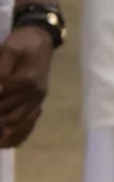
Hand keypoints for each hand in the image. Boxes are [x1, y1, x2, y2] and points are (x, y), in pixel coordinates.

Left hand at [0, 25, 53, 148]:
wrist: (41, 40)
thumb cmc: (23, 43)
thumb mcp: (9, 49)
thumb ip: (2, 71)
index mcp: (29, 80)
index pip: (2, 97)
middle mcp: (36, 93)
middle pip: (8, 114)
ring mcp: (38, 100)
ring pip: (17, 123)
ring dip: (3, 130)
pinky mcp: (38, 103)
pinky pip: (30, 124)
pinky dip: (17, 136)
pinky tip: (5, 142)